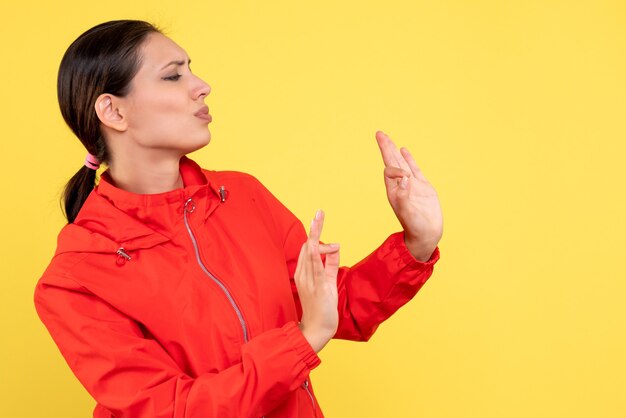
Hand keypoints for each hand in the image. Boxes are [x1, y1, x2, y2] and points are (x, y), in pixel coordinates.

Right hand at [294, 210, 339, 352]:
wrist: (317, 330)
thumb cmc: (321, 307)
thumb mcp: (328, 282)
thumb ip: (331, 264)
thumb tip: (336, 247)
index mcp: (304, 272)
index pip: (308, 248)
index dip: (314, 233)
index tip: (319, 220)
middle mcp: (304, 274)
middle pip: (307, 246)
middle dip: (314, 228)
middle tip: (320, 212)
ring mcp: (309, 280)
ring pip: (310, 253)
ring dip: (315, 234)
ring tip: (318, 218)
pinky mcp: (318, 287)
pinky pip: (316, 268)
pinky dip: (316, 255)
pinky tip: (317, 244)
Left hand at [375, 131, 442, 261]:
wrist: (427, 234)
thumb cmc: (416, 226)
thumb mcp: (409, 212)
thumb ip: (405, 196)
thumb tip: (404, 178)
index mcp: (394, 191)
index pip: (390, 171)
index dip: (396, 169)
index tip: (406, 178)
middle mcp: (401, 185)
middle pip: (391, 162)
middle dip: (386, 147)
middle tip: (379, 133)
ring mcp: (412, 185)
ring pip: (402, 162)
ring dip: (394, 150)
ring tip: (387, 137)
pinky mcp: (423, 186)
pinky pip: (414, 168)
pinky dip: (409, 159)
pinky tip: (404, 150)